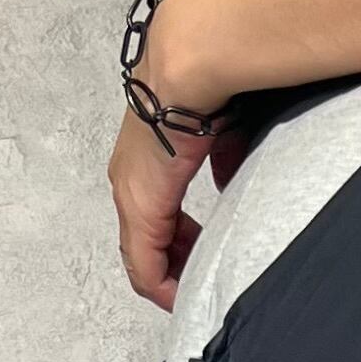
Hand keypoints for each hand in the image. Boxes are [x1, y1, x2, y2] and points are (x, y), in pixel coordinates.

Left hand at [110, 0, 241, 308]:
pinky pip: (144, 266)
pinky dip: (163, 285)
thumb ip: (225, 159)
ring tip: (197, 292)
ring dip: (172, 277)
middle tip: (202, 283)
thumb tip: (230, 177)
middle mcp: (130, 180)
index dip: (178, 246)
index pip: (154, 218)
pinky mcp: (138, 207)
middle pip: (144, 245)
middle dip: (177, 266)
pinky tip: (185, 296)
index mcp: (147, 162)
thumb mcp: (222, 131)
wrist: (191, 65)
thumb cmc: (209, 86)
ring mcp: (130, 195)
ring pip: (142, 259)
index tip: (204, 259)